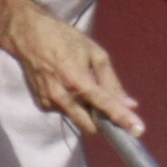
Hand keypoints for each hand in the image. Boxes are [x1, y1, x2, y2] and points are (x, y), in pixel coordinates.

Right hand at [5, 0, 143, 138]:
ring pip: (78, 119)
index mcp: (77, 80)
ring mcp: (49, 102)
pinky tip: (68, 86)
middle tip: (115, 115)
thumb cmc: (65, 39)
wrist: (28, 35)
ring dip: (88, 113)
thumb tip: (129, 104)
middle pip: (90, 126)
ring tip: (84, 87)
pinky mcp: (42, 104)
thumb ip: (112, 82)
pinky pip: (65, 112)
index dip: (123, 119)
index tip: (138, 131)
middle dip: (104, 124)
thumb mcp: (95, 54)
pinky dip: (73, 105)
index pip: (105, 106)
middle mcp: (62, 96)